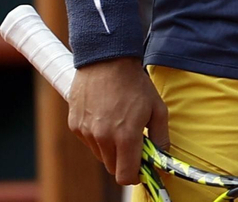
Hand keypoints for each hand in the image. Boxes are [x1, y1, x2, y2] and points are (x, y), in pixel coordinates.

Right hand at [67, 56, 168, 185]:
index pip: (125, 176)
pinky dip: (98, 136)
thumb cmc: (135, 83)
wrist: (106, 60)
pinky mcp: (75, 126)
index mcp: (126, 136)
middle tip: (133, 143)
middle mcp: (103, 138)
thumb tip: (162, 157)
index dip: (135, 176)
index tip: (141, 168)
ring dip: (111, 148)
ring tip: (119, 124)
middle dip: (124, 161)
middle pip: (113, 168)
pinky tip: (105, 117)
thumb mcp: (157, 108)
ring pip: (100, 155)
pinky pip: (89, 141)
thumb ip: (161, 137)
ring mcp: (86, 133)